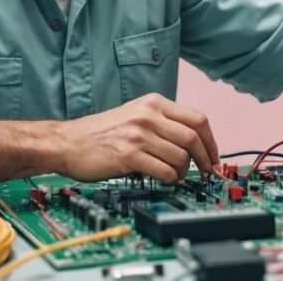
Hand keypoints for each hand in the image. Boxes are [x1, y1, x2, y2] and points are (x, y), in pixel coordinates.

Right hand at [56, 93, 219, 182]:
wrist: (68, 142)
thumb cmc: (100, 132)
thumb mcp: (134, 114)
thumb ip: (162, 122)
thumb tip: (194, 142)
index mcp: (153, 103)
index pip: (197, 119)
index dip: (212, 140)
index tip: (214, 155)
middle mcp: (148, 116)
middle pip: (193, 137)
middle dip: (205, 159)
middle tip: (206, 171)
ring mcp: (138, 135)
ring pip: (181, 156)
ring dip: (184, 171)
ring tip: (176, 175)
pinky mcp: (129, 155)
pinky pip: (164, 171)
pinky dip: (170, 179)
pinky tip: (164, 179)